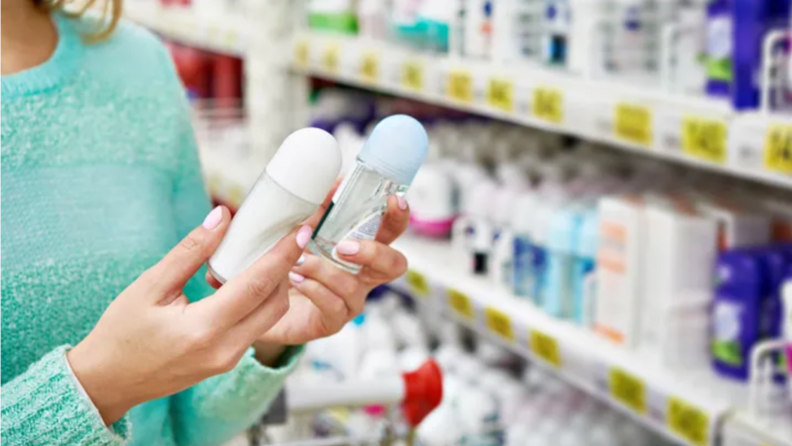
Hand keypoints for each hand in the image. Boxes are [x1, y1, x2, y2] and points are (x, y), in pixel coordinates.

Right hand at [67, 206, 310, 424]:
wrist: (108, 381)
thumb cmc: (122, 332)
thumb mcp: (150, 285)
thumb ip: (191, 251)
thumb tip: (223, 217)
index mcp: (204, 329)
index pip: (257, 285)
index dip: (282, 255)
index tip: (300, 230)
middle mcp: (225, 349)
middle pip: (275, 303)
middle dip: (287, 268)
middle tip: (289, 236)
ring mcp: (229, 359)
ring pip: (270, 316)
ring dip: (277, 285)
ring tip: (270, 253)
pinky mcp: (228, 361)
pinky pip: (257, 326)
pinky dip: (261, 300)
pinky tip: (251, 277)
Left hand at [256, 194, 409, 345]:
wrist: (264, 301)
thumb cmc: (290, 261)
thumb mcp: (304, 231)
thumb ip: (319, 209)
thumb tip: (332, 183)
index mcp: (362, 248)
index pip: (391, 232)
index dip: (398, 217)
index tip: (394, 200)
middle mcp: (363, 276)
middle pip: (394, 264)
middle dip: (374, 252)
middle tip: (344, 246)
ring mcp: (350, 300)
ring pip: (354, 287)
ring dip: (326, 271)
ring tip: (300, 261)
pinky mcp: (332, 321)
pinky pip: (332, 306)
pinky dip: (314, 289)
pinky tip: (296, 279)